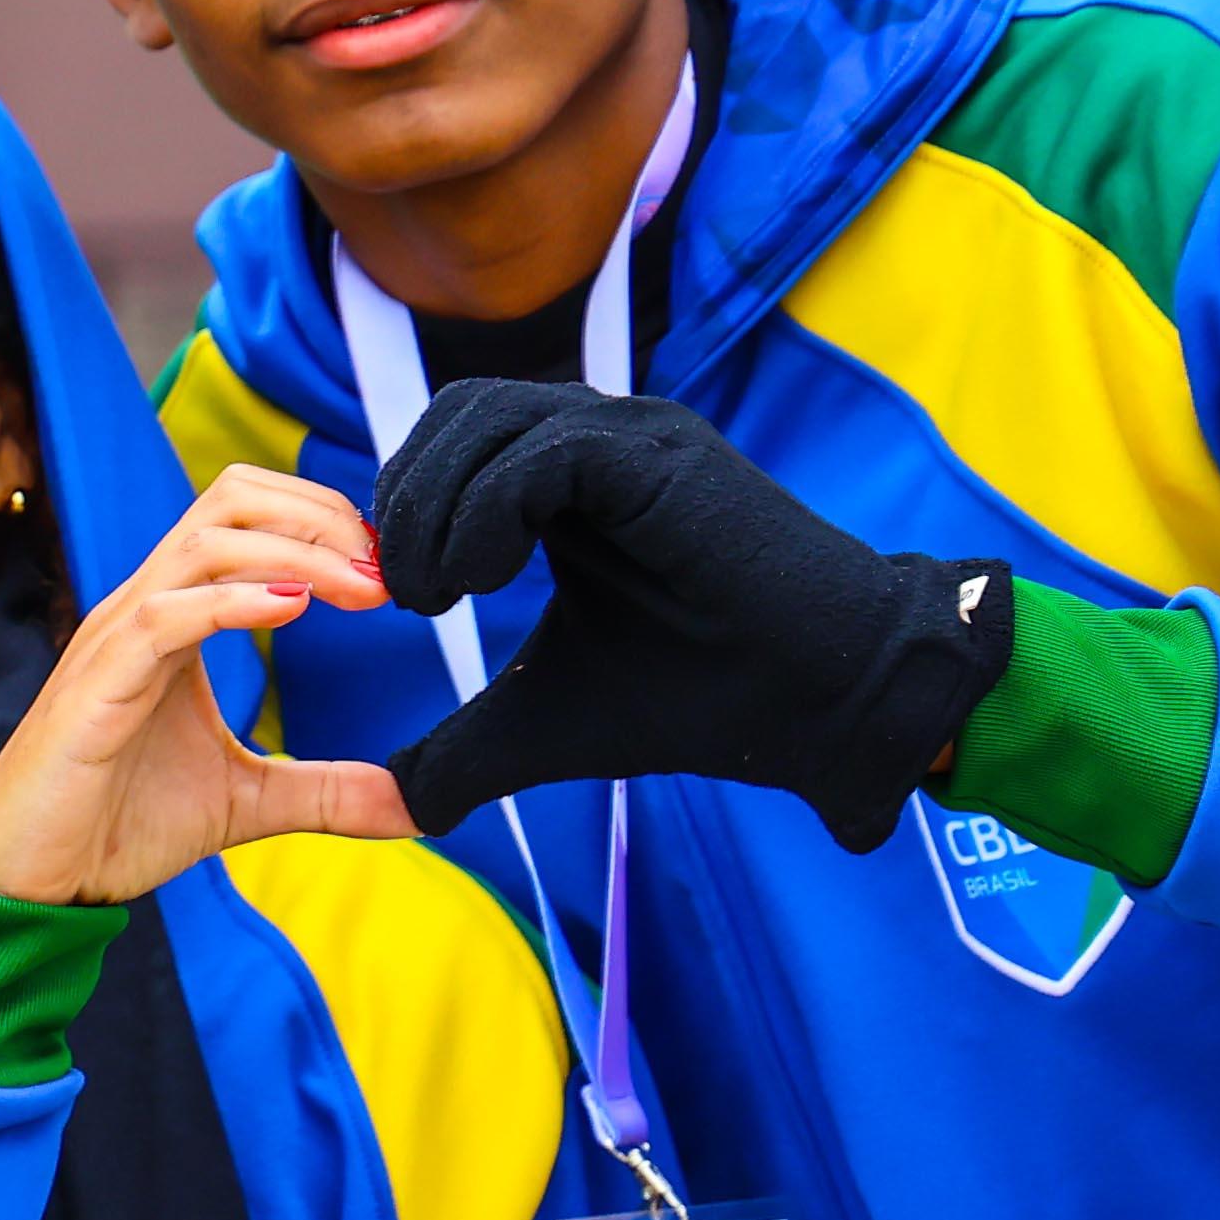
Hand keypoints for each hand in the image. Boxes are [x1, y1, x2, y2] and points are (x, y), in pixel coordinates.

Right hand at [0, 470, 413, 903]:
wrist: (28, 879)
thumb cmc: (114, 825)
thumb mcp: (246, 802)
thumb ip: (325, 791)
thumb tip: (415, 808)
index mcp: (175, 617)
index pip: (248, 516)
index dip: (324, 523)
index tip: (388, 572)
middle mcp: (145, 608)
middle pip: (230, 499)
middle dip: (319, 516)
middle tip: (384, 571)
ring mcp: (117, 639)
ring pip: (205, 542)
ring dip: (296, 552)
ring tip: (360, 590)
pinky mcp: (98, 683)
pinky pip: (164, 614)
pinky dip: (232, 599)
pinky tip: (294, 609)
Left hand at [371, 380, 1012, 851]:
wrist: (823, 702)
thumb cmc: (698, 699)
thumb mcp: (544, 723)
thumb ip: (463, 751)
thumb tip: (396, 806)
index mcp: (572, 476)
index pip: (449, 441)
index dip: (405, 506)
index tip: (402, 597)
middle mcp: (601, 437)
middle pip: (456, 414)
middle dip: (406, 498)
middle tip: (407, 595)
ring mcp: (634, 436)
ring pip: (484, 419)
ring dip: (434, 507)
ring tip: (438, 597)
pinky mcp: (660, 458)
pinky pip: (537, 455)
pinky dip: (485, 512)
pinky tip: (484, 582)